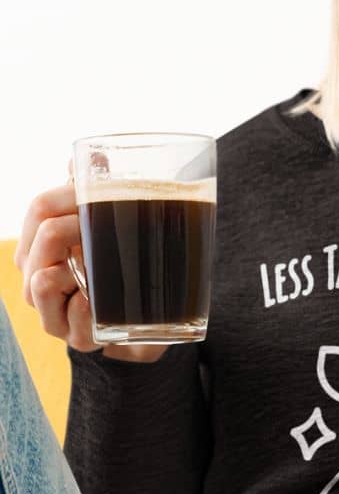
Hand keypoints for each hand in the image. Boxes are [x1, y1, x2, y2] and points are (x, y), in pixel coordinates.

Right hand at [15, 178, 165, 361]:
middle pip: (41, 239)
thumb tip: (94, 155)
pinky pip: (72, 321)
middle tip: (103, 227)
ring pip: (41, 283)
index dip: (70, 195)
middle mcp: (37, 277)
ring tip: (95, 265)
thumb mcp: (110, 229)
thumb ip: (97, 194)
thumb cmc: (120, 267)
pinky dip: (85, 308)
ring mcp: (54, 312)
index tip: (100, 195)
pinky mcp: (78, 338)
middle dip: (72, 228)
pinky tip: (98, 300)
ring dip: (71, 268)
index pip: (39, 208)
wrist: (146, 321)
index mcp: (41, 245)